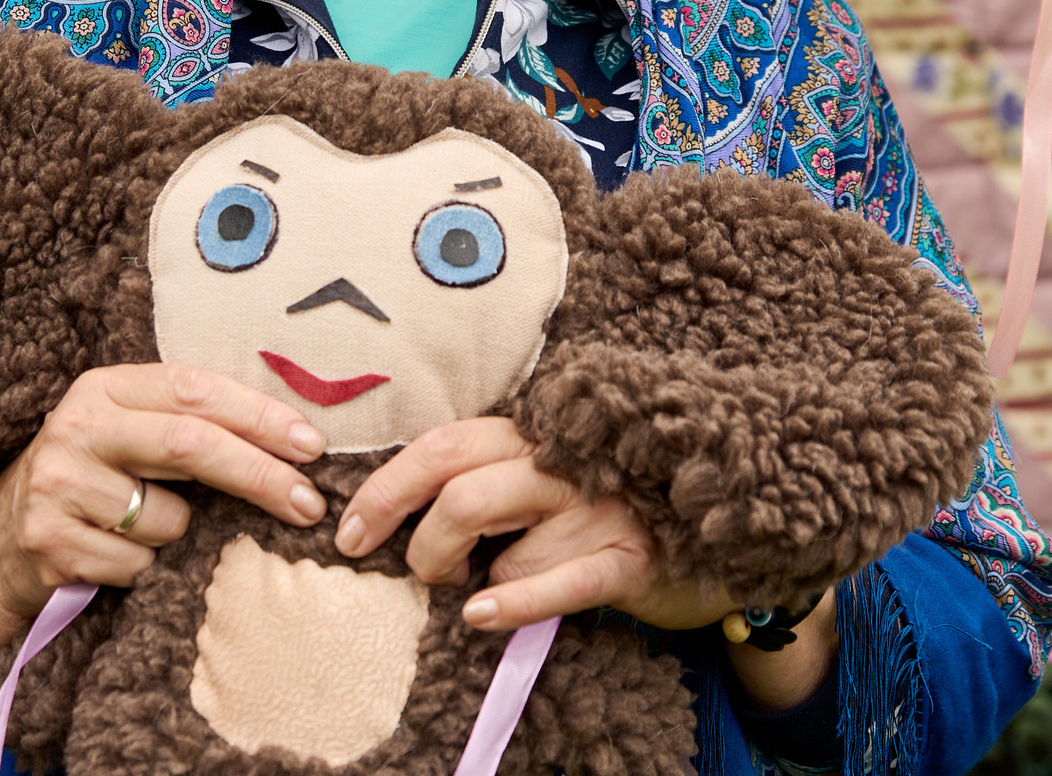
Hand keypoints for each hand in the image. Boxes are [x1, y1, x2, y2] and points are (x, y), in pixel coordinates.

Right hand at [0, 363, 325, 719]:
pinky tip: (111, 559)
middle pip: (190, 444)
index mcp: (102, 388)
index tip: (312, 444)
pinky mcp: (50, 540)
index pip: (194, 388)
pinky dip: (145, 570)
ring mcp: (58, 482)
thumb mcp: (122, 439)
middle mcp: (76, 425)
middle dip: (260, 474)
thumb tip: (291, 444)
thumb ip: (183, 426)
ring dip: (181, 536)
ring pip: (169, 518)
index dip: (259, 414)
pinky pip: (138, 564)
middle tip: (310, 504)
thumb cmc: (85, 488)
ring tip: (142, 533)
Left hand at [332, 417, 720, 631]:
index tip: (347, 531)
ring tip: (474, 593)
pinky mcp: (627, 560)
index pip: (441, 446)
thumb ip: (482, 474)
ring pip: (503, 551)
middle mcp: (562, 464)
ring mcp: (596, 510)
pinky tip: (480, 615)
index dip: (384, 489)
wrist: (704, 524)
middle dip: (416, 540)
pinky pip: (558, 585)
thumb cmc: (598, 502)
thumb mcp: (539, 473)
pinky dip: (511, 604)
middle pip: (460, 493)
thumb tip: (393, 511)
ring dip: (472, 583)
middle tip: (415, 573)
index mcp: (530, 435)